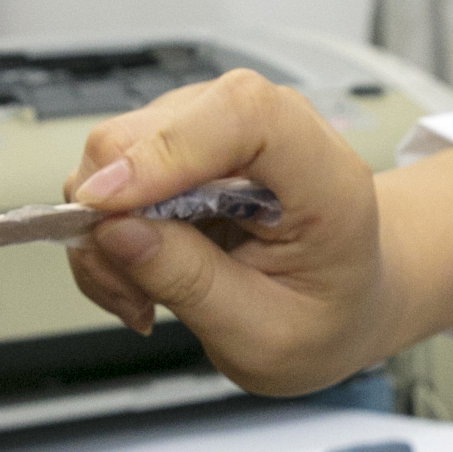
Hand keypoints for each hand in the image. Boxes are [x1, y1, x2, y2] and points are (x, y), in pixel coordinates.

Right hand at [69, 74, 452, 395]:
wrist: (347, 298)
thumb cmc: (325, 314)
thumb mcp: (266, 336)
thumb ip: (193, 284)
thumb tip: (112, 232)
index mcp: (325, 176)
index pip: (244, 114)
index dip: (168, 149)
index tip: (108, 207)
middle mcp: (271, 131)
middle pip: (156, 128)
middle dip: (113, 212)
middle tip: (132, 294)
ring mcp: (218, 130)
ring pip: (116, 150)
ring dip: (105, 231)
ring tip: (144, 296)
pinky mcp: (179, 147)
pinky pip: (111, 174)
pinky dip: (106, 231)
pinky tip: (141, 276)